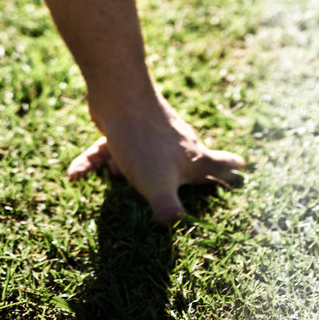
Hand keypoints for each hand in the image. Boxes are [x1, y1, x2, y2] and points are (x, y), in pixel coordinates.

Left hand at [67, 89, 244, 224]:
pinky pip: (112, 150)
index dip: (232, 169)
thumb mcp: (156, 182)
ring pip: (144, 159)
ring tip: (113, 171)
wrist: (118, 93)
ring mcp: (152, 135)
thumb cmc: (143, 140)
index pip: (220, 165)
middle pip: (187, 161)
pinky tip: (74, 173)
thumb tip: (175, 226)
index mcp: (192, 158)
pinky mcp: (126, 128)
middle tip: (196, 177)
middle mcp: (177, 144)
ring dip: (126, 170)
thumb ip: (167, 208)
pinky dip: (95, 161)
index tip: (244, 169)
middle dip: (186, 175)